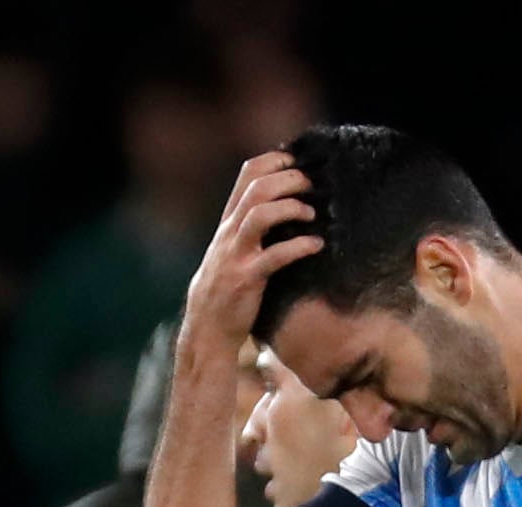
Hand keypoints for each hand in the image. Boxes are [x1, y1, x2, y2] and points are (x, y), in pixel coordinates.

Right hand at [181, 152, 322, 349]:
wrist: (206, 330)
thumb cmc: (225, 290)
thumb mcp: (231, 252)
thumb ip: (249, 229)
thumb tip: (281, 208)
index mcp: (229, 223)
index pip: (247, 175)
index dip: (275, 160)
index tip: (298, 161)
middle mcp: (230, 233)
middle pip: (257, 188)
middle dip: (288, 180)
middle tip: (312, 185)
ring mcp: (236, 255)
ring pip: (259, 215)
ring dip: (290, 208)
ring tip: (312, 214)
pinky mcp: (247, 279)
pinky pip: (274, 256)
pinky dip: (299, 247)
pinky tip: (316, 245)